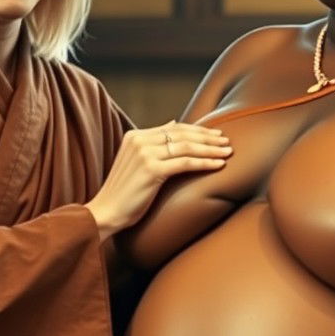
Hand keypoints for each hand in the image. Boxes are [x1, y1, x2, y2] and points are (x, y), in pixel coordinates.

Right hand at [86, 122, 231, 239]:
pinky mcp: (151, 170)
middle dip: (208, 137)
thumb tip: (173, 123)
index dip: (197, 130)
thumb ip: (152, 143)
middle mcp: (139, 141)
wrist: (106, 212)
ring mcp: (144, 154)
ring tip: (228, 152)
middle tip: (227, 141)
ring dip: (211, 149)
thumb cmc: (124, 193)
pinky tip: (219, 165)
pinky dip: (205, 163)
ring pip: (186, 147)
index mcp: (134, 136)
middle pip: (182, 134)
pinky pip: (185, 163)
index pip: (173, 128)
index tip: (215, 134)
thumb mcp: (136, 161)